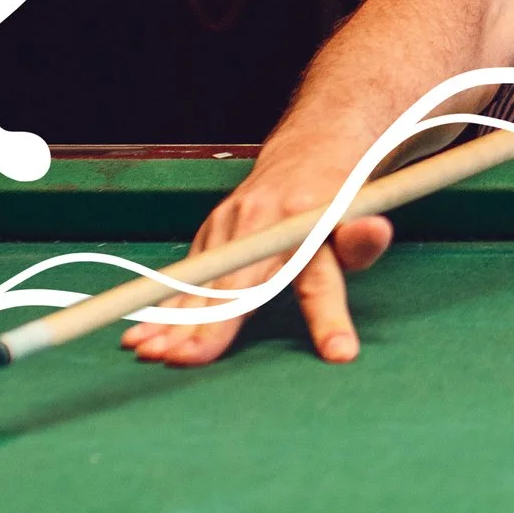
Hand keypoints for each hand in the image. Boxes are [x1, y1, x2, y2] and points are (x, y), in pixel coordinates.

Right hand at [121, 145, 393, 367]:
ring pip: (201, 279)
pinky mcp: (211, 232)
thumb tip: (374, 232)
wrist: (307, 152)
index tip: (338, 352)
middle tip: (182, 360)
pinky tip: (140, 332)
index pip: (317, 279)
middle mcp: (261, 223)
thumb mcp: (362, 217)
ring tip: (147, 350)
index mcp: (307, 224)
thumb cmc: (337, 200)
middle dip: (207, 324)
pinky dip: (163, 304)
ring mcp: (229, 225)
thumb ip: (363, 239)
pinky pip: (187, 275)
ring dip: (171, 317)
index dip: (327, 318)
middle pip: (235, 284)